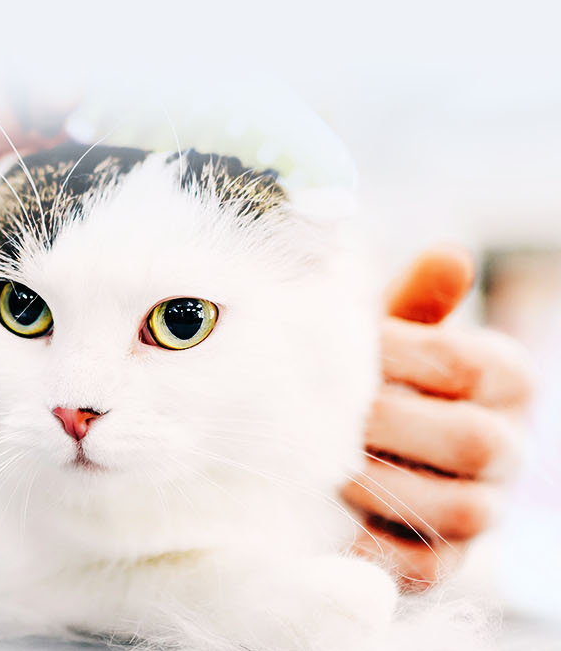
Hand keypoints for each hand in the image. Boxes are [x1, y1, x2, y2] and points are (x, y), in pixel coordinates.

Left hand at [344, 245, 531, 590]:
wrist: (348, 441)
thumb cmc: (370, 372)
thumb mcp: (386, 331)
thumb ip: (412, 300)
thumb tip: (448, 257)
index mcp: (504, 378)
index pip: (471, 364)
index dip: (401, 356)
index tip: (340, 351)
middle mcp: (508, 447)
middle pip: (476, 443)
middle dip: (390, 426)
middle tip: (318, 415)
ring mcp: (483, 511)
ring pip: (463, 512)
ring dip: (387, 488)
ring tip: (322, 467)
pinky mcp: (444, 563)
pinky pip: (428, 569)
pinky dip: (379, 550)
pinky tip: (333, 524)